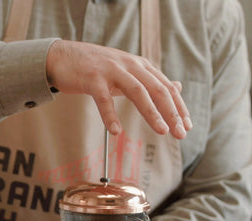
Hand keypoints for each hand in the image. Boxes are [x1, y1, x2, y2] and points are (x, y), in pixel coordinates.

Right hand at [46, 40, 192, 138]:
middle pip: (157, 89)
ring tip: (162, 131)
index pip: (166, 87)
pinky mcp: (92, 79)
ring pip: (137, 91)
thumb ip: (152, 80)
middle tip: (180, 133)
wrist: (64, 57)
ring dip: (151, 112)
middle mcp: (130, 65)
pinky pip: (103, 99)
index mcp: (141, 66)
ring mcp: (111, 71)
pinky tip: (116, 131)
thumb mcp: (128, 71)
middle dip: (171, 112)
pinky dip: (110, 115)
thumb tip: (177, 87)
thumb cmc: (97, 69)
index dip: (178, 107)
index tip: (187, 126)